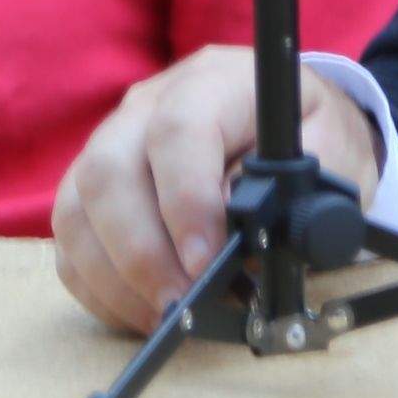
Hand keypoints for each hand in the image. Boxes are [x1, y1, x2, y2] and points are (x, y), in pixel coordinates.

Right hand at [52, 46, 384, 332]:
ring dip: (113, 276)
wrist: (295, 122)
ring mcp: (113, 139)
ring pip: (76, 206)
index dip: (184, 201)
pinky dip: (97, 284)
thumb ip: (287, 182)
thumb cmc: (313, 137)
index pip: (178, 129)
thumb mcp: (327, 151)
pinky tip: (141, 307)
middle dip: (139, 252)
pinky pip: (70, 237)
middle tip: (180, 303)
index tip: (205, 262)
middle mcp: (149, 103)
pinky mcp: (92, 181)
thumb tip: (232, 220)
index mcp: (216, 82)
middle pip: (108, 169)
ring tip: (164, 315)